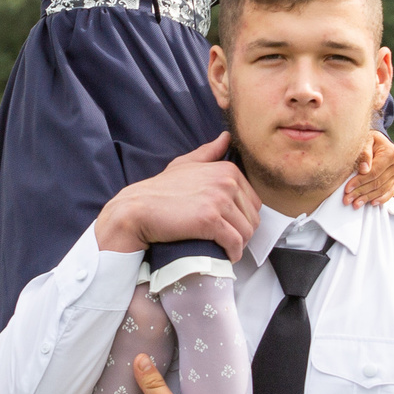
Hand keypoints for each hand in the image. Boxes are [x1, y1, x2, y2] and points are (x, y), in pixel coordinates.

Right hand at [92, 134, 260, 261]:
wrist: (139, 208)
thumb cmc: (161, 190)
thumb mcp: (186, 164)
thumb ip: (209, 152)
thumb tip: (226, 137)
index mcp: (227, 170)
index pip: (254, 202)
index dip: (244, 218)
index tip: (232, 227)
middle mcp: (227, 182)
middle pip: (252, 218)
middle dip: (243, 233)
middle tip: (229, 241)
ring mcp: (219, 200)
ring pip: (246, 232)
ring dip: (239, 245)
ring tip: (227, 249)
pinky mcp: (210, 220)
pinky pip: (234, 242)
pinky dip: (233, 253)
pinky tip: (226, 255)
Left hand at [344, 133, 393, 206]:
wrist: (378, 142)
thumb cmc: (369, 140)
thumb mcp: (365, 141)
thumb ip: (364, 153)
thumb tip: (364, 169)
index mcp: (392, 153)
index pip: (374, 172)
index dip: (360, 181)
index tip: (347, 188)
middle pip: (377, 183)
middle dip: (361, 192)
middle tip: (347, 199)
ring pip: (382, 190)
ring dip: (367, 198)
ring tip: (355, 203)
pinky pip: (389, 192)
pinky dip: (380, 199)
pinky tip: (370, 203)